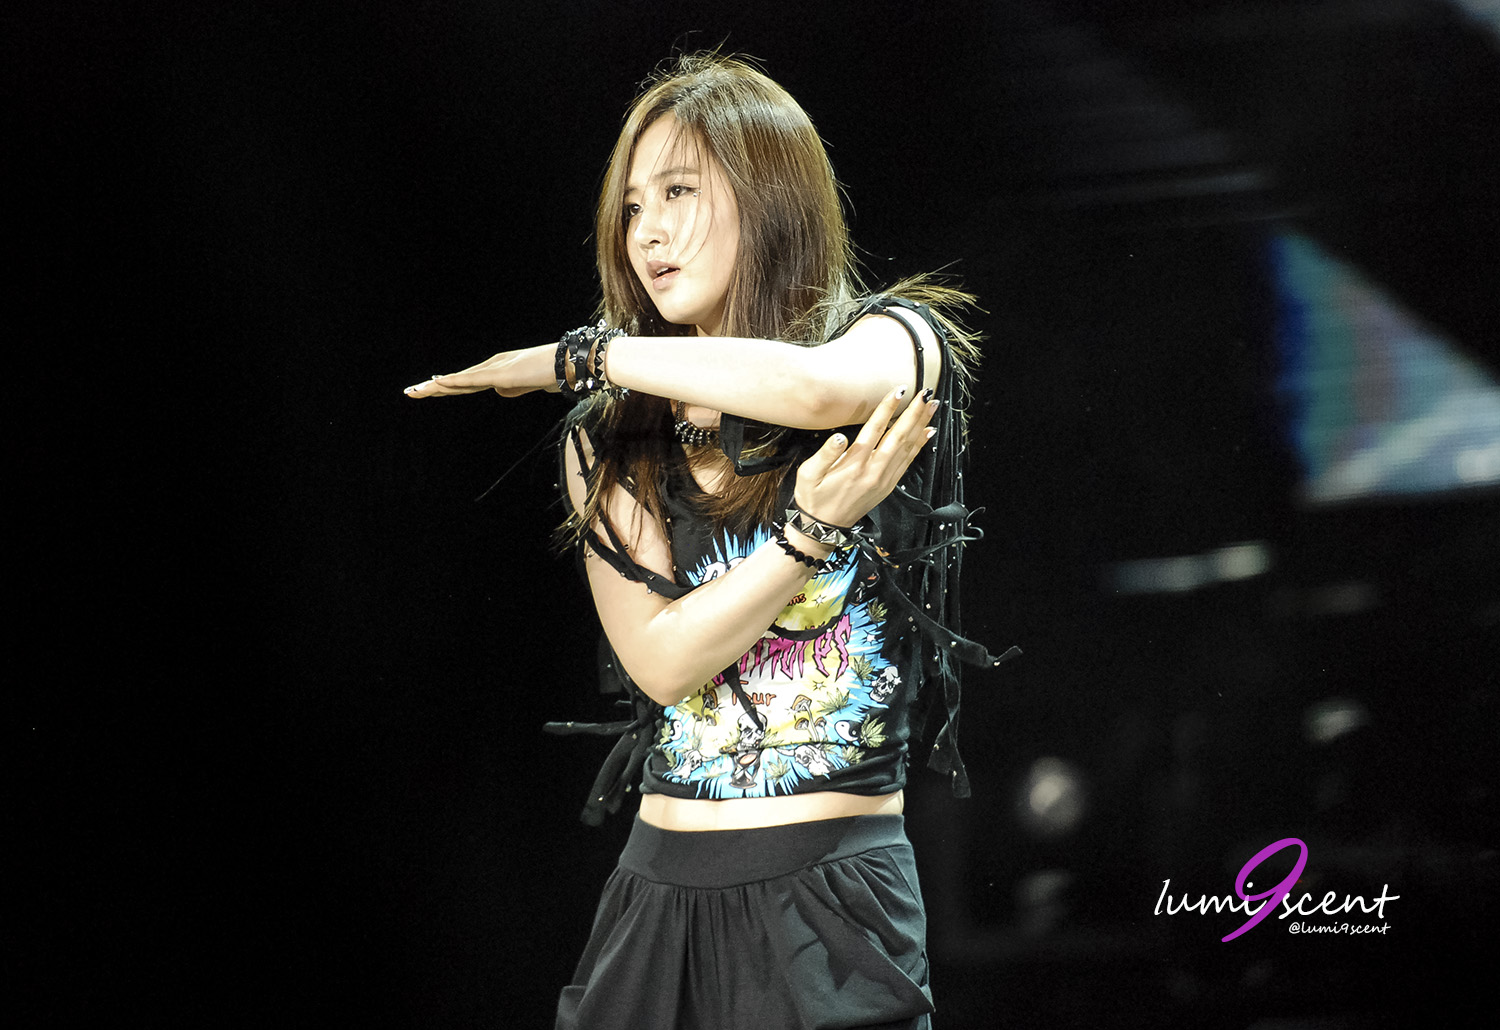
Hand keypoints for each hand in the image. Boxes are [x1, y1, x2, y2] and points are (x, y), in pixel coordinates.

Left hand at [403, 343, 556, 398]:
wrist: (570, 364)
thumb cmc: (555, 373)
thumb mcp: (531, 385)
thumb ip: (515, 388)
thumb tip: (500, 392)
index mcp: (499, 370)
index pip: (467, 381)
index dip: (447, 386)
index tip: (429, 389)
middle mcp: (492, 366)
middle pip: (457, 380)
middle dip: (433, 387)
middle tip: (411, 391)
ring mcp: (495, 370)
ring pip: (458, 380)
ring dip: (435, 386)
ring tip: (415, 390)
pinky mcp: (499, 375)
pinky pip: (471, 380)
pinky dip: (453, 382)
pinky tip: (436, 383)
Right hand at [792, 385, 937, 528]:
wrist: (824, 527)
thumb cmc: (813, 497)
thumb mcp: (808, 474)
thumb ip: (825, 454)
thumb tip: (839, 436)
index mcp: (854, 464)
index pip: (875, 429)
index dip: (888, 408)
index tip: (899, 390)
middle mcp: (874, 470)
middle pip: (899, 436)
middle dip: (914, 412)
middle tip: (926, 393)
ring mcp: (884, 479)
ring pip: (908, 447)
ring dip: (921, 424)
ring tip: (932, 406)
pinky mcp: (888, 485)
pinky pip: (908, 461)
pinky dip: (920, 445)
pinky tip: (927, 432)